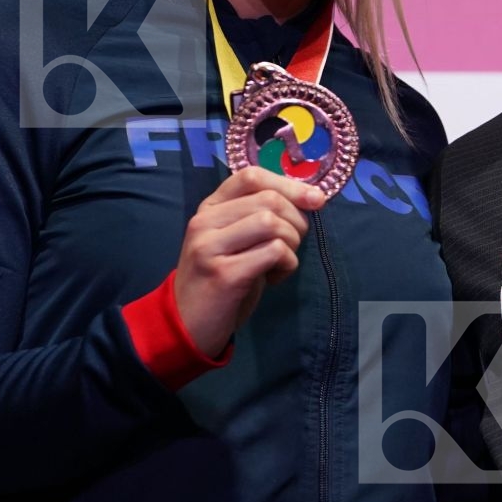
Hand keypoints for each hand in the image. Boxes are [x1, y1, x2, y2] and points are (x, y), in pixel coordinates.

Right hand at [174, 167, 323, 357]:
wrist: (185, 324)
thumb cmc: (218, 280)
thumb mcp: (234, 240)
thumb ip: (259, 216)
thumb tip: (312, 197)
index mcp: (209, 208)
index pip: (251, 176)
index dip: (289, 185)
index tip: (316, 200)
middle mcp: (204, 222)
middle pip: (269, 200)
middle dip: (296, 221)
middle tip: (293, 245)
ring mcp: (210, 247)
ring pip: (272, 223)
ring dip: (292, 243)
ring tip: (280, 263)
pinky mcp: (225, 274)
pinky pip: (274, 252)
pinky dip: (287, 265)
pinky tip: (274, 279)